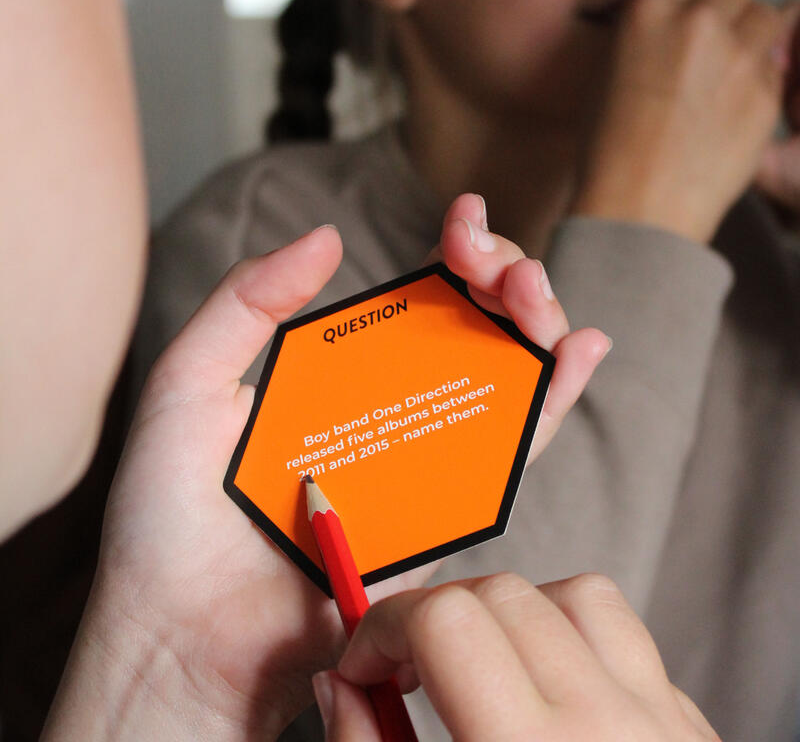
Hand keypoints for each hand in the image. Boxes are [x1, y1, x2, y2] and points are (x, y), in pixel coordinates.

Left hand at [45, 206, 606, 740]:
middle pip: (471, 329)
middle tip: (493, 262)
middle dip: (501, 277)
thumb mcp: (188, 385)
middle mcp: (390, 407)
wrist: (185, 630)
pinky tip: (578, 352)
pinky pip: (514, 451)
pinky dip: (554, 401)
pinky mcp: (445, 513)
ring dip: (536, 325)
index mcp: (337, 373)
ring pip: (504, 379)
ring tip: (533, 294)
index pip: (413, 300)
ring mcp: (423, 458)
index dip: (450, 255)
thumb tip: (328, 238)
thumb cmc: (169, 516)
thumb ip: (246, 304)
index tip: (463, 220)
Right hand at [313, 572, 719, 740]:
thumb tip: (340, 687)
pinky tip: (543, 683)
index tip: (365, 662)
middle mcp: (610, 733)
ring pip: (576, 596)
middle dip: (434, 617)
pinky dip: (570, 634)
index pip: (448, 622)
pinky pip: (627, 639)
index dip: (384, 628)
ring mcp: (664, 727)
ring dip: (510, 613)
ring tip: (478, 663)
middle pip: (502, 596)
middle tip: (407, 666)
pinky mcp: (691, 733)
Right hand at [574, 0, 796, 242]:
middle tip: (708, 43)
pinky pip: (774, 64)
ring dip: (749, 35)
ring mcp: (738, 57)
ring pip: (766, 16)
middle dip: (724, 6)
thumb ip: (646, 38)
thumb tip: (670, 26)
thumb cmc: (607, 157)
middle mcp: (697, 23)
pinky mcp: (766, 93)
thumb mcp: (605, 80)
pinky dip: (759, 77)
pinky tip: (732, 108)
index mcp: (647, 15)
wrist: (636, 210)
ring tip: (726, 73)